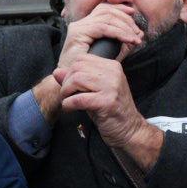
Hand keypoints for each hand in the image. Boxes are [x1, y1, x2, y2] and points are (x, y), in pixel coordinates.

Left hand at [56, 57, 161, 171]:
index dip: (71, 72)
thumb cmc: (111, 110)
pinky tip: (71, 109)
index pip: (82, 58)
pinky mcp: (106, 102)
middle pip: (77, 68)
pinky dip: (69, 105)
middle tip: (68, 95)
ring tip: (69, 102)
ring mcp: (112, 87)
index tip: (72, 86)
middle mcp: (114, 73)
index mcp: (113, 66)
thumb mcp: (94, 90)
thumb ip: (77, 79)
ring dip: (66, 93)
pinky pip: (78, 99)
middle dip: (66, 82)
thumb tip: (57, 71)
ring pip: (76, 80)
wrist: (129, 129)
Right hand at [57, 3, 146, 71]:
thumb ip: (124, 41)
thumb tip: (140, 34)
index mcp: (87, 24)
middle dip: (126, 19)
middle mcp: (81, 23)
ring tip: (135, 39)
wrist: (72, 81)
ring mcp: (78, 27)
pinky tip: (127, 40)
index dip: (120, 8)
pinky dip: (118, 32)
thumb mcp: (112, 51)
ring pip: (107, 18)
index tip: (134, 13)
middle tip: (137, 32)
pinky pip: (102, 28)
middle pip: (107, 11)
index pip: (104, 9)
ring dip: (125, 27)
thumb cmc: (90, 69)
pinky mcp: (78, 33)